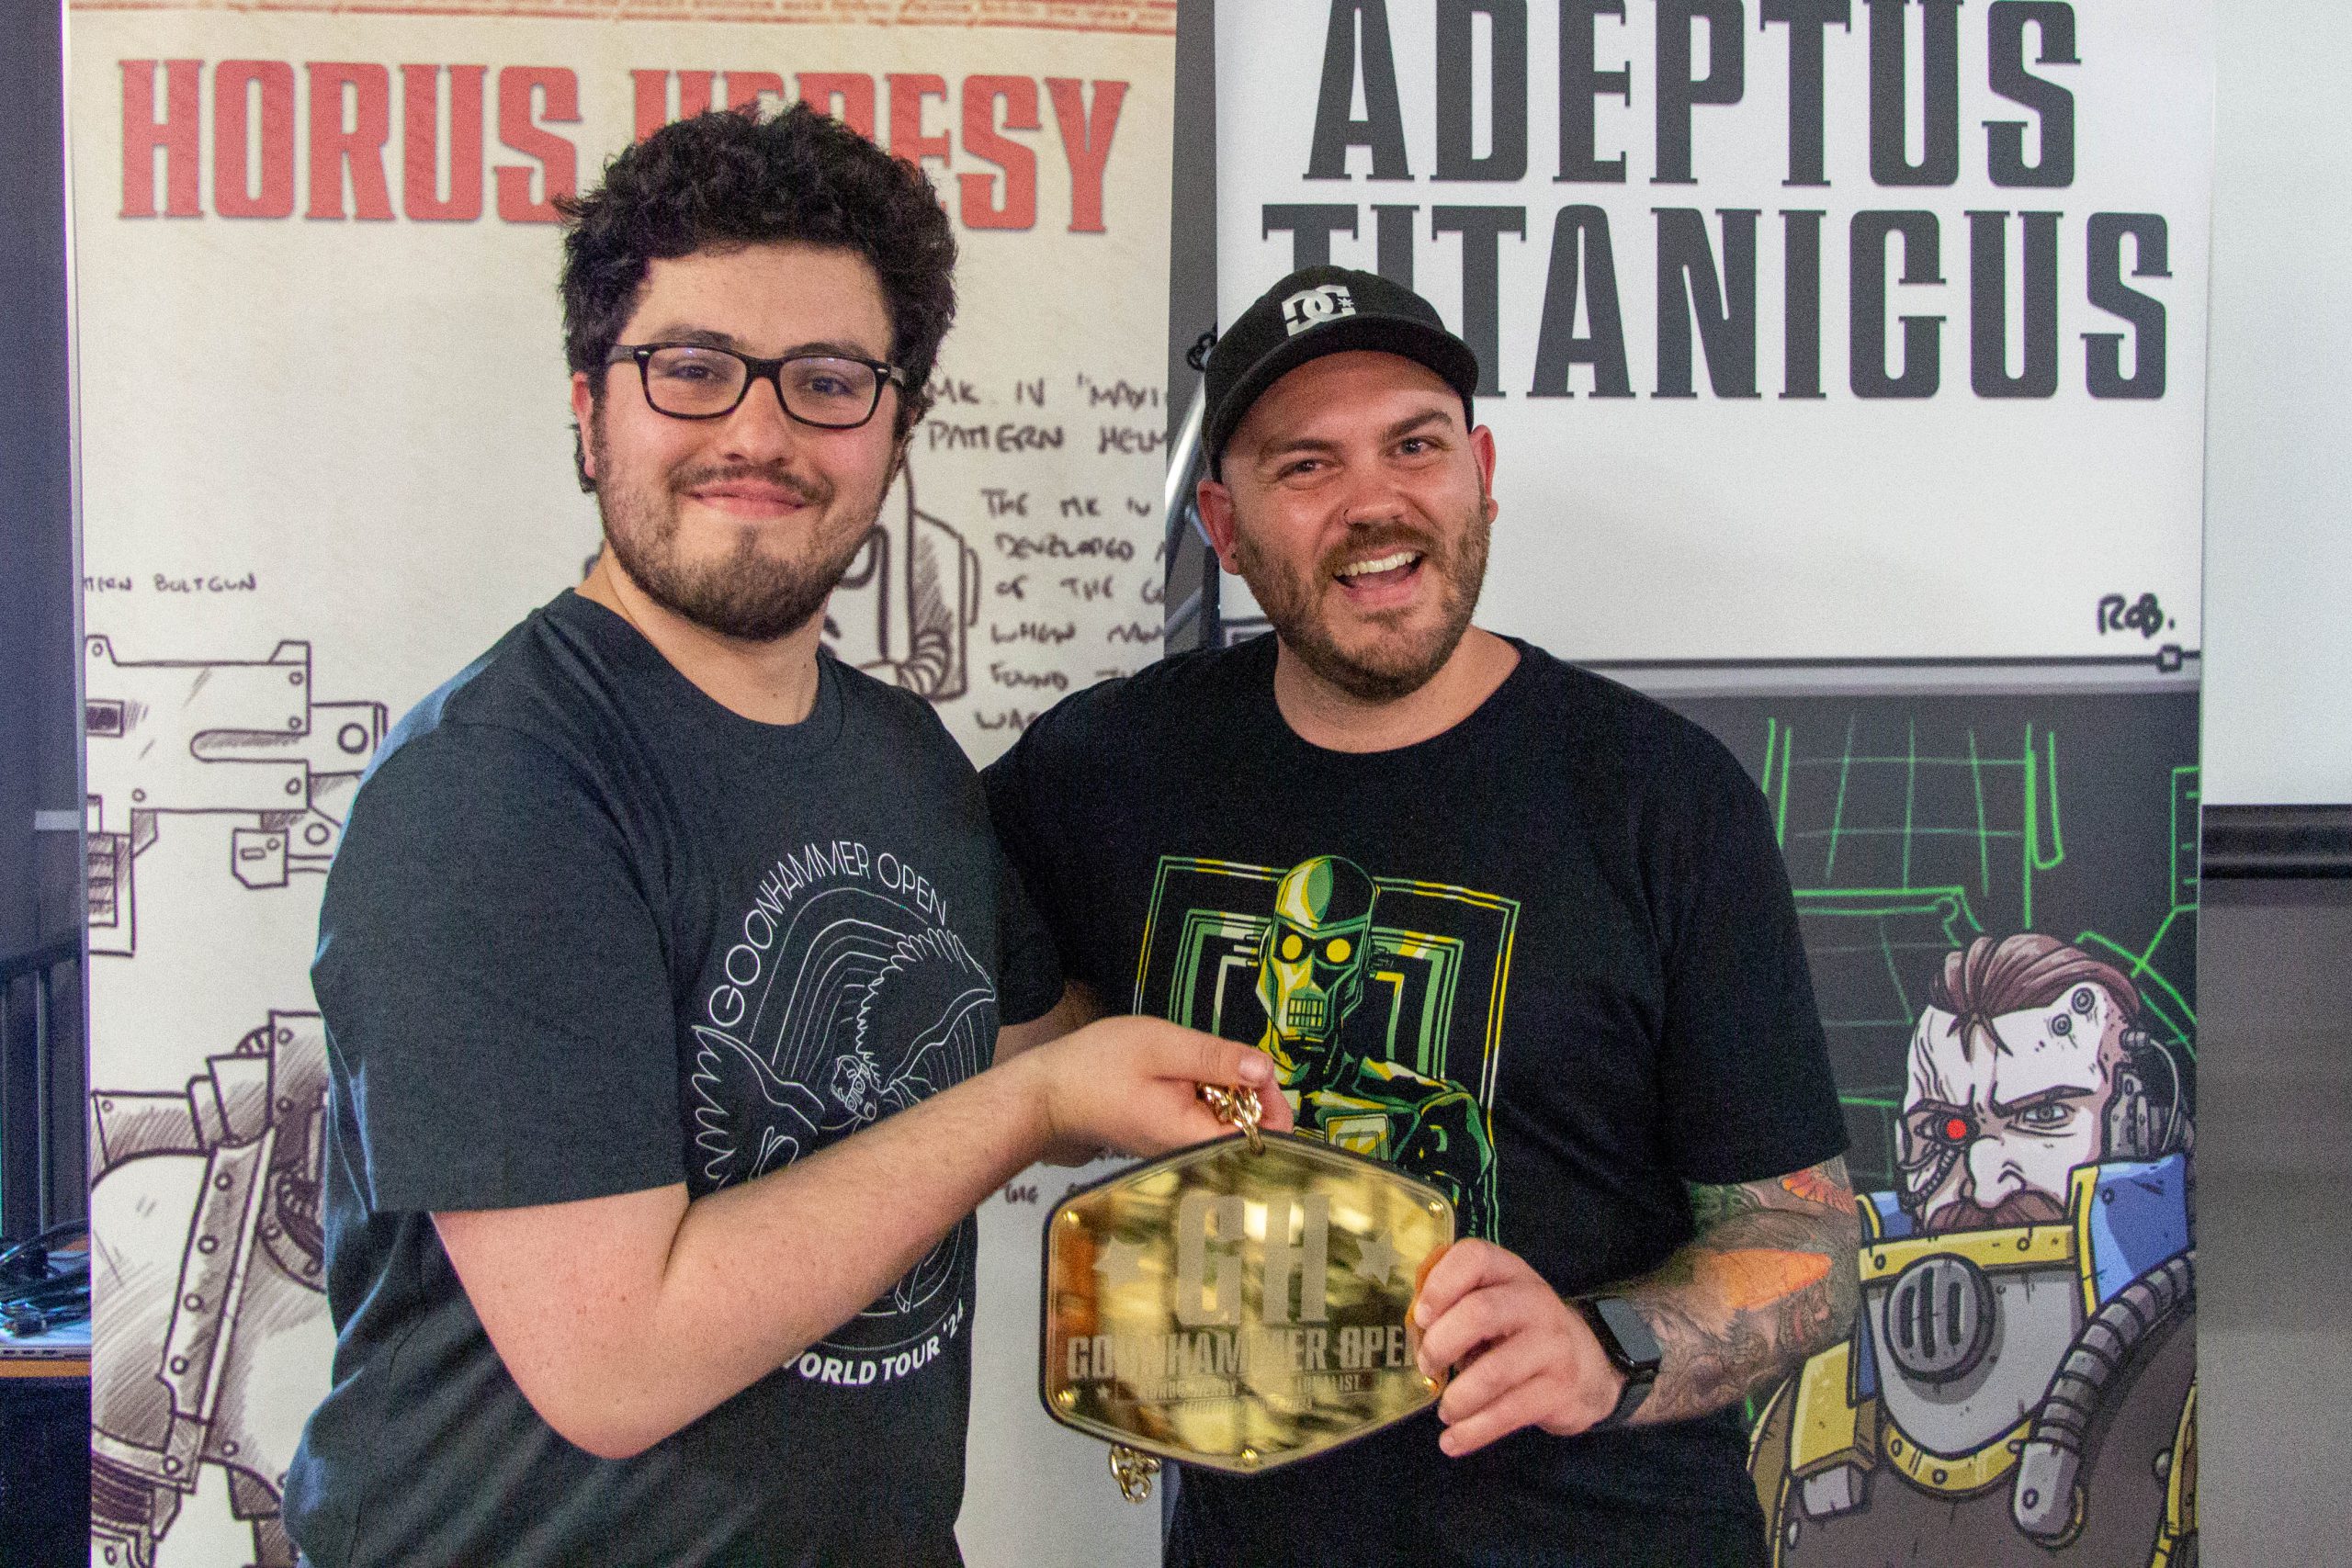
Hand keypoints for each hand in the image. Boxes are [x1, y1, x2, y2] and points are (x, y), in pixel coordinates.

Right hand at [1017, 1016, 1292, 1159]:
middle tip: (1231, 1058)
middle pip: (1250, 1132)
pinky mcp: (1170, 1136)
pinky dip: (1207, 1094)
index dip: (1274, 1105)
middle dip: (1251, 1092)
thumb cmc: (1095, 1068)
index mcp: (1193, 1136)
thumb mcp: (1161, 1046)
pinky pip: (1205, 1119)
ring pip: (1227, 1123)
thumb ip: (1215, 1058)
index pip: (1262, 1140)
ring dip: (1228, 1090)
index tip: (1260, 1071)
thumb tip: (1265, 1068)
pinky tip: (1188, 1075)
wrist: (1048, 1093)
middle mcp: (1190, 1151)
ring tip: (1203, 1064)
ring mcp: (1180, 1146)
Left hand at [1412, 1239, 1622, 1455]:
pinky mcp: (1560, 1389)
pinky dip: (1474, 1432)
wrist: (1589, 1366)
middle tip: (1427, 1365)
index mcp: (1510, 1272)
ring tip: (1445, 1411)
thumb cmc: (1519, 1332)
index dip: (1440, 1284)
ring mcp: (1553, 1345)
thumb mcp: (1495, 1304)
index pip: (1474, 1257)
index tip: (1421, 1317)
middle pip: (1480, 1312)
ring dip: (1458, 1397)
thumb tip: (1414, 1333)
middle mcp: (1535, 1301)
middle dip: (1441, 1344)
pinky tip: (1453, 1441)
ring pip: (1494, 1372)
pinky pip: (1509, 1413)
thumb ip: (1457, 1307)